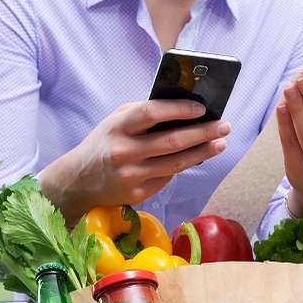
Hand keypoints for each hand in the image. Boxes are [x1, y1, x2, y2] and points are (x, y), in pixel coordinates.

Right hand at [40, 100, 230, 224]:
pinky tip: (196, 157)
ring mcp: (131, 176)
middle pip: (172, 141)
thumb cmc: (103, 144)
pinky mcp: (137, 194)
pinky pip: (168, 178)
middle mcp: (123, 151)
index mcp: (117, 127)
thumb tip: (183, 108)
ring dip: (202, 152)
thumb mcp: (115, 122)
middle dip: (203, 133)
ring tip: (220, 143)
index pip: (152, 113)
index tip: (201, 108)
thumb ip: (143, 113)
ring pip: (176, 164)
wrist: (78, 181)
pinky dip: (183, 166)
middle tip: (224, 126)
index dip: (179, 109)